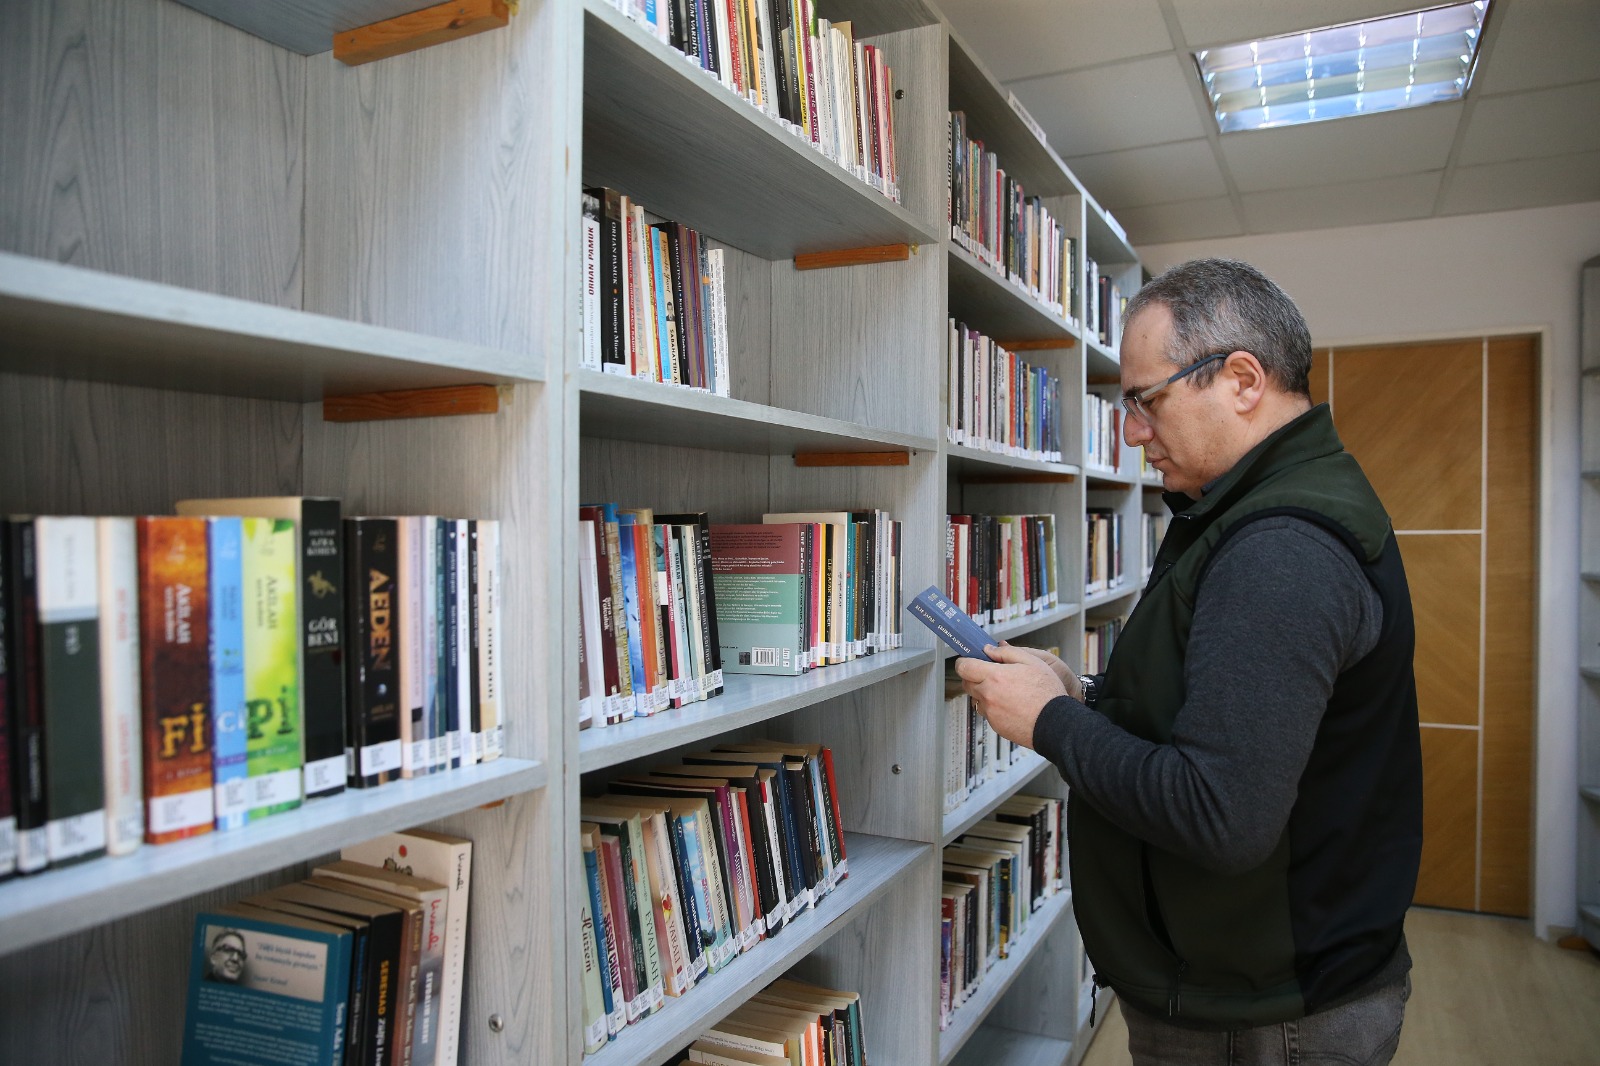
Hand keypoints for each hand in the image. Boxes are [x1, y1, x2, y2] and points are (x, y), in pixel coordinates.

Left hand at [953, 643, 1067, 748]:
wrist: (1056, 722)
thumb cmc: (1047, 692)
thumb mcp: (1031, 661)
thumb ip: (1006, 653)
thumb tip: (989, 650)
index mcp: (994, 677)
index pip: (964, 667)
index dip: (964, 662)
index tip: (968, 660)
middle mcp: (988, 695)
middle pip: (967, 683)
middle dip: (974, 677)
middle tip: (990, 674)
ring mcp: (991, 712)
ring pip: (977, 699)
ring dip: (984, 693)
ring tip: (1006, 691)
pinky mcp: (995, 725)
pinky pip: (987, 713)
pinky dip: (994, 707)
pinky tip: (1011, 704)